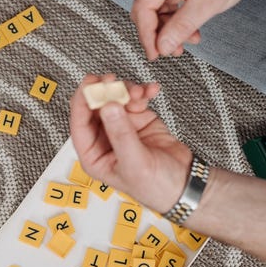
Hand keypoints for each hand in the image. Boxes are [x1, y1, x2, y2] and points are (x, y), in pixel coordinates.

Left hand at [69, 75, 190, 212]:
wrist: (186, 184)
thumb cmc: (156, 186)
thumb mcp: (135, 163)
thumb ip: (121, 134)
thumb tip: (107, 107)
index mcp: (94, 156)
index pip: (80, 125)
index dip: (82, 102)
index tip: (90, 85)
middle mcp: (104, 140)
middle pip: (95, 108)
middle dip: (104, 92)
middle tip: (112, 79)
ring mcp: (121, 128)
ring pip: (115, 99)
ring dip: (126, 90)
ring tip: (139, 92)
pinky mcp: (138, 120)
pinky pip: (134, 99)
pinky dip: (142, 92)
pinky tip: (151, 91)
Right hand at [131, 0, 265, 59]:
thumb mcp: (209, 1)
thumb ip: (183, 26)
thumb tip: (163, 46)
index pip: (143, 7)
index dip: (147, 35)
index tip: (155, 54)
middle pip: (146, 8)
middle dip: (159, 33)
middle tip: (171, 50)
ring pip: (156, 8)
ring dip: (169, 27)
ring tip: (188, 40)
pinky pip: (166, 2)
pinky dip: (176, 18)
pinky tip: (189, 28)